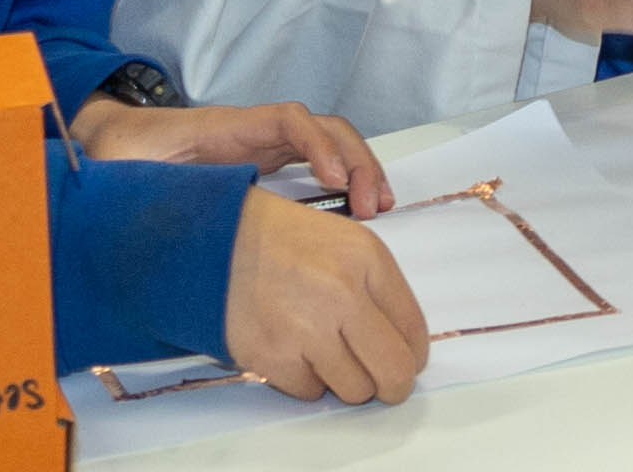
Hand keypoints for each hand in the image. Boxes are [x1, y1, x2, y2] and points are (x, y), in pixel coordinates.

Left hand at [71, 96, 394, 218]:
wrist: (113, 143)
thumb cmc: (119, 154)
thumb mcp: (120, 162)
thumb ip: (130, 172)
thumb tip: (136, 191)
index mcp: (226, 128)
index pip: (286, 120)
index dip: (316, 145)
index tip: (335, 179)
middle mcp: (255, 131)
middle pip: (323, 128)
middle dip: (356, 159)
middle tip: (371, 205)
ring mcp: (264, 146)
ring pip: (329, 143)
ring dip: (361, 168)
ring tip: (379, 207)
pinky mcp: (266, 163)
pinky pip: (318, 162)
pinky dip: (345, 179)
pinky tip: (355, 210)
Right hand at [222, 187, 426, 403]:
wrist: (218, 241)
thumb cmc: (288, 242)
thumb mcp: (349, 243)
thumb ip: (382, 290)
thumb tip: (405, 347)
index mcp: (367, 260)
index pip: (413, 331)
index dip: (413, 356)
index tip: (405, 361)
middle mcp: (341, 294)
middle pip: (392, 370)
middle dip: (393, 386)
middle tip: (384, 385)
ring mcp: (305, 329)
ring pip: (354, 390)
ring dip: (346, 381)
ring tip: (329, 354)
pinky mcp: (271, 356)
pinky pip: (310, 391)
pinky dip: (307, 379)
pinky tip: (295, 349)